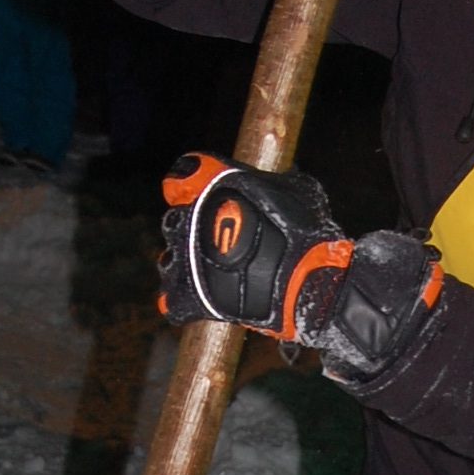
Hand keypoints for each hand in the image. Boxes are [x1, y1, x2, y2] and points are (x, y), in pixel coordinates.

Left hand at [160, 153, 443, 384]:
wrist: (304, 281)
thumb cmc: (303, 231)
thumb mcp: (296, 189)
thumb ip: (275, 183)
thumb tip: (284, 178)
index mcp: (210, 185)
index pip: (185, 173)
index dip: (195, 182)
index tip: (207, 190)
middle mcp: (189, 220)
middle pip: (174, 218)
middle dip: (191, 227)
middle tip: (217, 237)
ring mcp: (185, 260)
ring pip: (169, 259)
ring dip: (185, 262)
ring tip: (209, 270)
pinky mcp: (190, 297)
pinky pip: (173, 301)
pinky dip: (184, 301)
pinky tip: (199, 299)